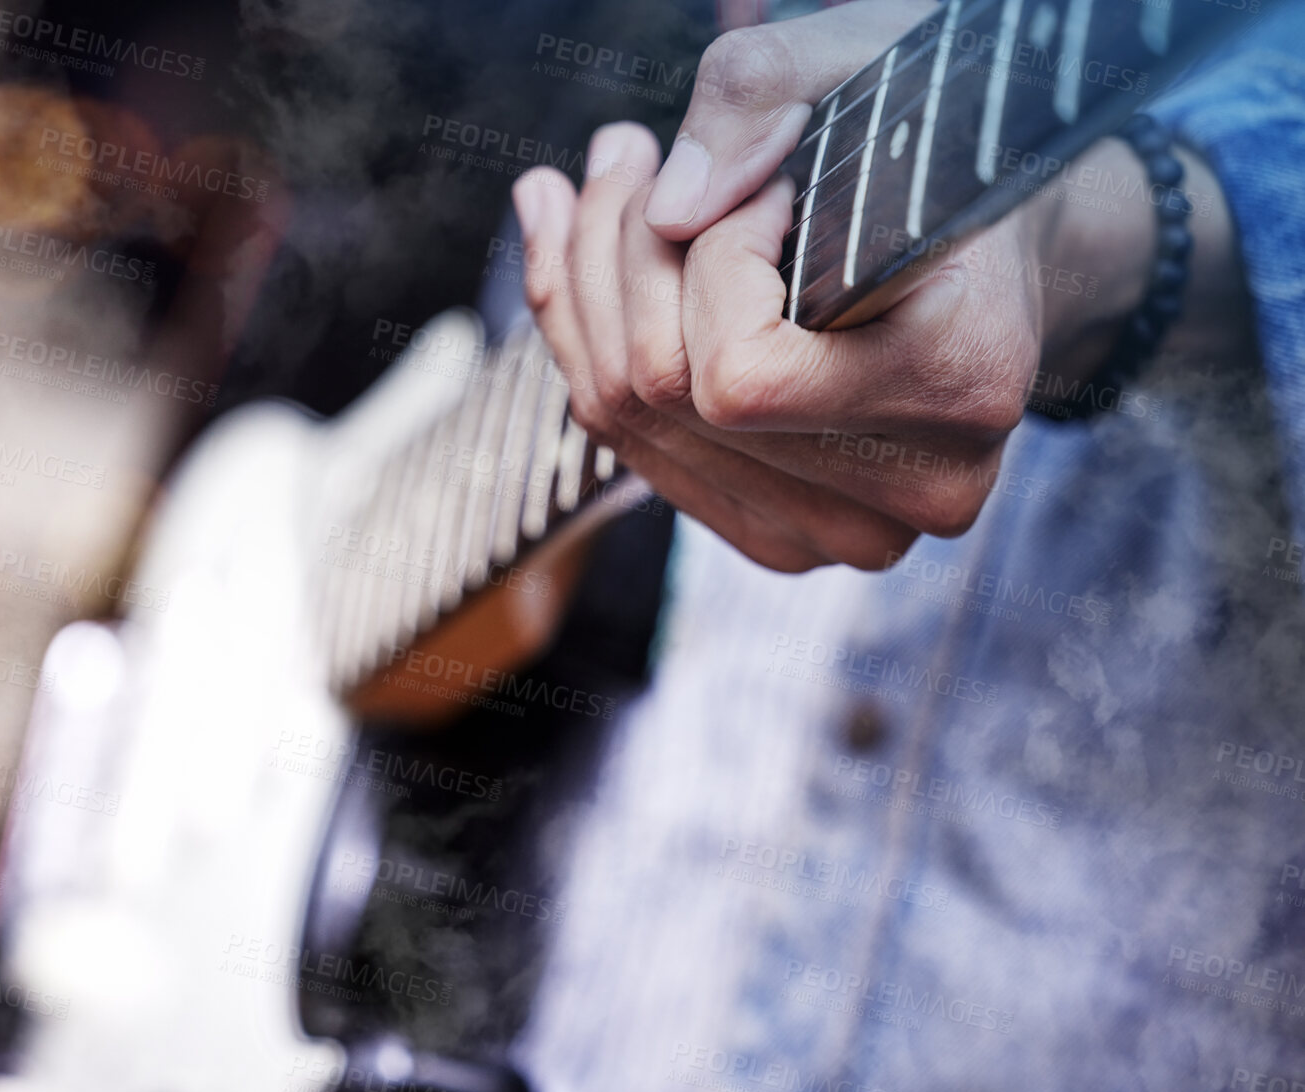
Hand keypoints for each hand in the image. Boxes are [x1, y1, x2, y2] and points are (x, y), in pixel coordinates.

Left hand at [511, 0, 1236, 571]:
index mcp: (960, 383)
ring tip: (607, 185)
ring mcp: (843, 531)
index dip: (717, 256)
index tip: (774, 184)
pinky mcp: (782, 536)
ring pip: (626, 423)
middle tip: (628, 150)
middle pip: (663, 394)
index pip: (742, 371)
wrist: (1003, 247)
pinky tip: (589, 262)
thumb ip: (763, 97)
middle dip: (614, 248)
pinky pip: (632, 449)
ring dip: (582, 287)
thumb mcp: (873, 62)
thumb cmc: (943, 151)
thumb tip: (668, 212)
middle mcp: (911, 489)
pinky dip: (590, 343)